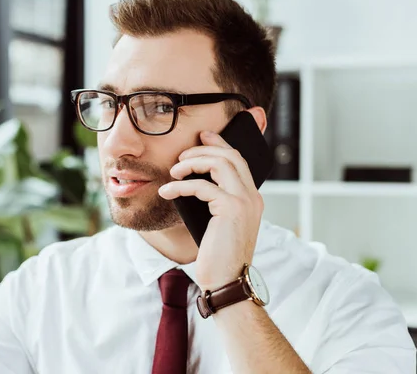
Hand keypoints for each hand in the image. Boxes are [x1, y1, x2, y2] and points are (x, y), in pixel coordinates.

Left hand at [158, 130, 263, 290]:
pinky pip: (202, 186)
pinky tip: (166, 191)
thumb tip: (193, 182)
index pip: (238, 160)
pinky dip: (181, 185)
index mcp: (251, 198)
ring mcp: (245, 201)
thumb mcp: (219, 224)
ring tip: (173, 171)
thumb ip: (216, 202)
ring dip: (192, 163)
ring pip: (219, 163)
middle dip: (202, 149)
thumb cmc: (219, 256)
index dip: (219, 144)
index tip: (201, 137)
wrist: (227, 281)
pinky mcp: (231, 209)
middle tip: (180, 155)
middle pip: (230, 156)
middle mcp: (252, 196)